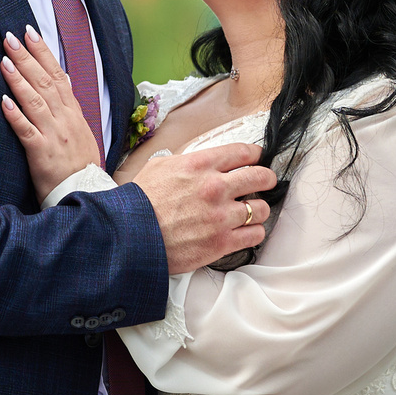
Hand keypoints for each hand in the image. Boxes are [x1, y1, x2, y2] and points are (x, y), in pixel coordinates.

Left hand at [0, 28, 101, 199]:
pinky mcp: (41, 152)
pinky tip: (3, 101)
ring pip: (35, 101)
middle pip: (44, 82)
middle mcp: (64, 119)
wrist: (86, 194)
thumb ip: (68, 106)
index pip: (58, 75)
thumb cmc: (78, 163)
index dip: (43, 53)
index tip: (30, 32)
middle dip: (26, 57)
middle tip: (9, 37)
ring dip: (18, 79)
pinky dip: (15, 115)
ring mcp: (54, 135)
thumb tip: (60, 79)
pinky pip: (26, 131)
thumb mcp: (80, 130)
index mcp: (73, 112)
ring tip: (4, 60)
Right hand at [135, 142, 280, 273]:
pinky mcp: (222, 242)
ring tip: (249, 211)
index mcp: (199, 165)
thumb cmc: (139, 202)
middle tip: (264, 182)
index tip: (256, 159)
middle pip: (261, 177)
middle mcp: (214, 187)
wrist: (129, 235)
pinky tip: (243, 230)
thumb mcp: (158, 167)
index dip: (255, 155)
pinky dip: (253, 232)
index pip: (243, 152)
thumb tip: (198, 162)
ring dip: (257, 209)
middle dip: (266, 179)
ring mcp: (221, 216)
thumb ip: (184, 162)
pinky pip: (256, 235)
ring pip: (262, 208)